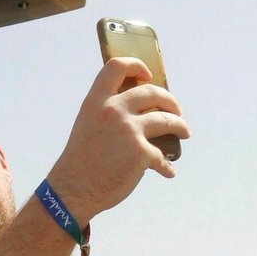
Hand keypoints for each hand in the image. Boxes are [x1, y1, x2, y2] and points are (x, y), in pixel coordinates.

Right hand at [43, 58, 188, 223]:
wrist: (73, 189)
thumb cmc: (80, 160)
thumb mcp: (87, 124)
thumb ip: (107, 112)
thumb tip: (138, 109)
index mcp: (97, 101)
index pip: (117, 67)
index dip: (136, 66)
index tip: (148, 75)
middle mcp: (114, 110)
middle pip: (152, 93)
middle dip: (170, 100)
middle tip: (176, 110)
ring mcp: (129, 130)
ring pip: (168, 121)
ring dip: (180, 126)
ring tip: (184, 132)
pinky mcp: (141, 153)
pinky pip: (163, 157)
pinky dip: (167, 166)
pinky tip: (168, 171)